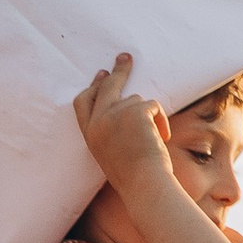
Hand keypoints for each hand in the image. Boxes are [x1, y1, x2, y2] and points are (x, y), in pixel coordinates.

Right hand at [73, 54, 174, 197]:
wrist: (144, 185)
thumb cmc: (133, 177)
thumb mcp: (112, 153)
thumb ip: (112, 131)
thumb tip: (130, 108)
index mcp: (90, 133)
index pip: (82, 102)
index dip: (93, 87)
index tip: (101, 75)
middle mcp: (99, 120)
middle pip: (106, 86)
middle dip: (117, 70)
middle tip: (125, 57)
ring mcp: (115, 113)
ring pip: (137, 100)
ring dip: (148, 116)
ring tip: (152, 140)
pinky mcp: (135, 110)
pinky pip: (153, 106)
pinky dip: (160, 121)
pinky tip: (160, 138)